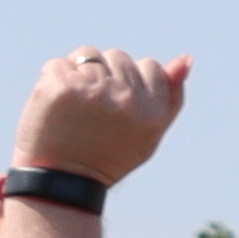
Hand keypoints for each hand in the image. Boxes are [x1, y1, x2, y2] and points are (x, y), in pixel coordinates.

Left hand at [14, 46, 187, 189]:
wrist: (59, 182)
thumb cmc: (106, 158)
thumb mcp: (149, 135)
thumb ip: (171, 98)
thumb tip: (186, 59)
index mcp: (152, 111)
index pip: (149, 66)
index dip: (130, 84)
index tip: (116, 109)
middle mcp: (126, 99)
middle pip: (117, 57)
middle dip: (104, 76)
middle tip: (92, 113)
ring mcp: (92, 90)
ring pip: (87, 54)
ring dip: (78, 74)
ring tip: (72, 107)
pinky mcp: (60, 88)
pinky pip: (57, 64)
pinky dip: (52, 80)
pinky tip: (53, 106)